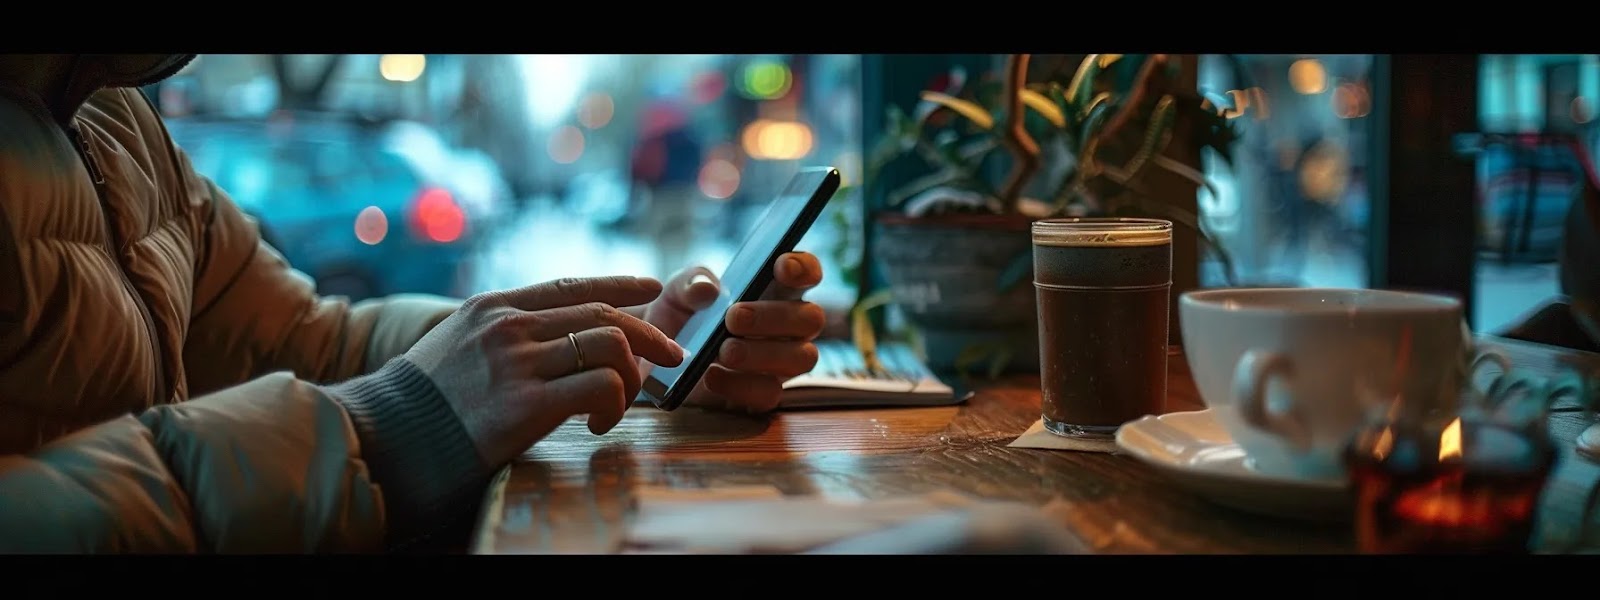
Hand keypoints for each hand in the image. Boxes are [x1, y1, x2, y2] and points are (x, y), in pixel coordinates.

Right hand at [404, 276, 684, 465]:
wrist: (386, 436)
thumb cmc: (426, 402)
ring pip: (610, 346)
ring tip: (618, 404)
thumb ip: (506, 334)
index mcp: (494, 307)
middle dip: (649, 335)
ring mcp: (517, 362)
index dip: (618, 285)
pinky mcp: (526, 403)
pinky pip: (600, 387)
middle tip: (671, 357)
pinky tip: (599, 424)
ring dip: (629, 377)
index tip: (651, 287)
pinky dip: (614, 405)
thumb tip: (555, 338)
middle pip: (603, 315)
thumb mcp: (460, 345)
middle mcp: (509, 326)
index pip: (571, 286)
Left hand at [633, 252, 825, 413]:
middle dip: (774, 317)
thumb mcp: (677, 294)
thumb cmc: (681, 319)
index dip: (804, 268)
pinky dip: (741, 385)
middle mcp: (788, 327)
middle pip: (811, 318)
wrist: (658, 363)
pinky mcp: (765, 393)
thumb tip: (707, 290)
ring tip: (724, 351)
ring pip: (802, 357)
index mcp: (775, 291)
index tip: (781, 267)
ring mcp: (782, 362)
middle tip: (733, 318)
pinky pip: (771, 393)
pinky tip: (712, 376)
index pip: (807, 274)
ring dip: (763, 353)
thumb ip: (690, 285)